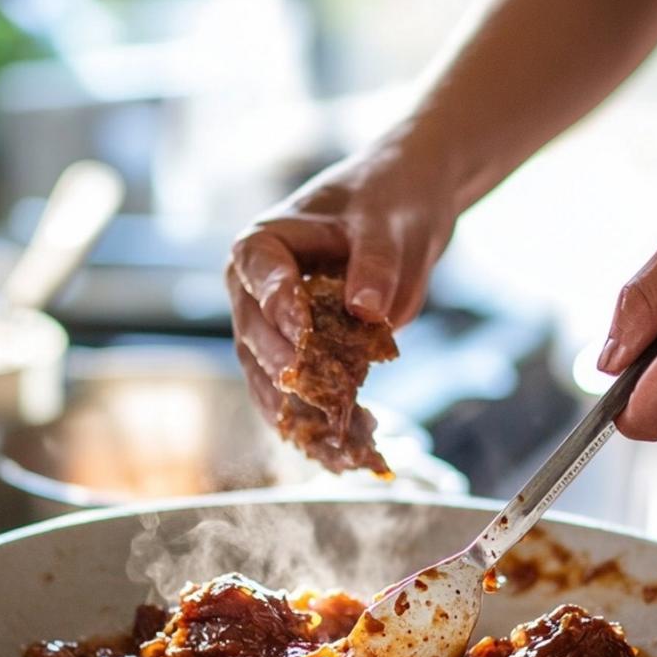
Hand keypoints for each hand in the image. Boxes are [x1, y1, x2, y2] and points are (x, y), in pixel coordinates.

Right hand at [227, 142, 458, 425]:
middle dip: (281, 363)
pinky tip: (331, 451)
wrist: (401, 216)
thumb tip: (365, 307)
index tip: (300, 330)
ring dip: (292, 405)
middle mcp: (255, 289)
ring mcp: (271, 327)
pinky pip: (291, 394)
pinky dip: (311, 421)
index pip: (259, 270)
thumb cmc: (386, 204)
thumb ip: (375, 262)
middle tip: (308, 389)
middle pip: (255, 331)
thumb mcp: (387, 225)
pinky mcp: (295, 356)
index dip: (277, 301)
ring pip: (266, 373)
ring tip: (321, 436)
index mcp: (265, 243)